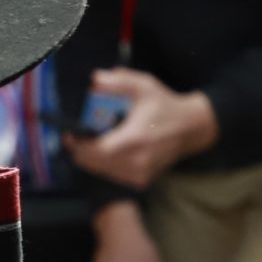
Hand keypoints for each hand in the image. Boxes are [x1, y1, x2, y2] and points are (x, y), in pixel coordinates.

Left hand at [65, 68, 217, 190]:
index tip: (69, 134)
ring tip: (89, 141)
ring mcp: (140, 174)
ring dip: (90, 158)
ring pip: (101, 171)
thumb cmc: (165, 106)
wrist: (192, 128)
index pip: (97, 151)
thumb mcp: (144, 86)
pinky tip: (105, 149)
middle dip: (80, 150)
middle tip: (75, 136)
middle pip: (94, 163)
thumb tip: (95, 80)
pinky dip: (103, 164)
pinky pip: (112, 175)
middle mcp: (137, 162)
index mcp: (136, 139)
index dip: (79, 145)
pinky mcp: (141, 181)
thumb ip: (119, 81)